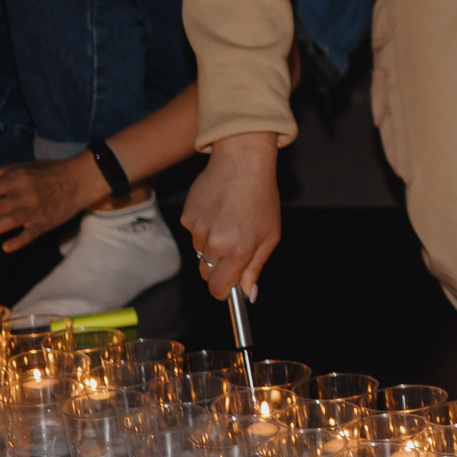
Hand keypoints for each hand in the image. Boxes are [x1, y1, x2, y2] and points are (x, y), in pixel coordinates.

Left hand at [0, 156, 108, 249]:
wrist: (80, 179)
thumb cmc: (46, 172)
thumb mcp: (18, 167)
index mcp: (15, 179)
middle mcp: (24, 194)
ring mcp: (35, 210)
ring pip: (9, 221)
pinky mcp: (46, 223)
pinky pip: (31, 233)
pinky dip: (20, 240)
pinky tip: (6, 247)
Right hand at [181, 134, 280, 299]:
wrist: (242, 162)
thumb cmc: (261, 197)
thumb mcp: (270, 235)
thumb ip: (256, 267)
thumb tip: (248, 294)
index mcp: (238, 251)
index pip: (218, 288)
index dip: (222, 291)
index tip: (227, 289)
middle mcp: (215, 243)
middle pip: (207, 273)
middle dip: (218, 268)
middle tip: (233, 247)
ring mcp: (198, 230)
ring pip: (200, 252)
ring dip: (211, 245)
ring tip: (228, 221)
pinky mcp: (186, 217)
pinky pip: (193, 233)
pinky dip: (203, 227)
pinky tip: (216, 210)